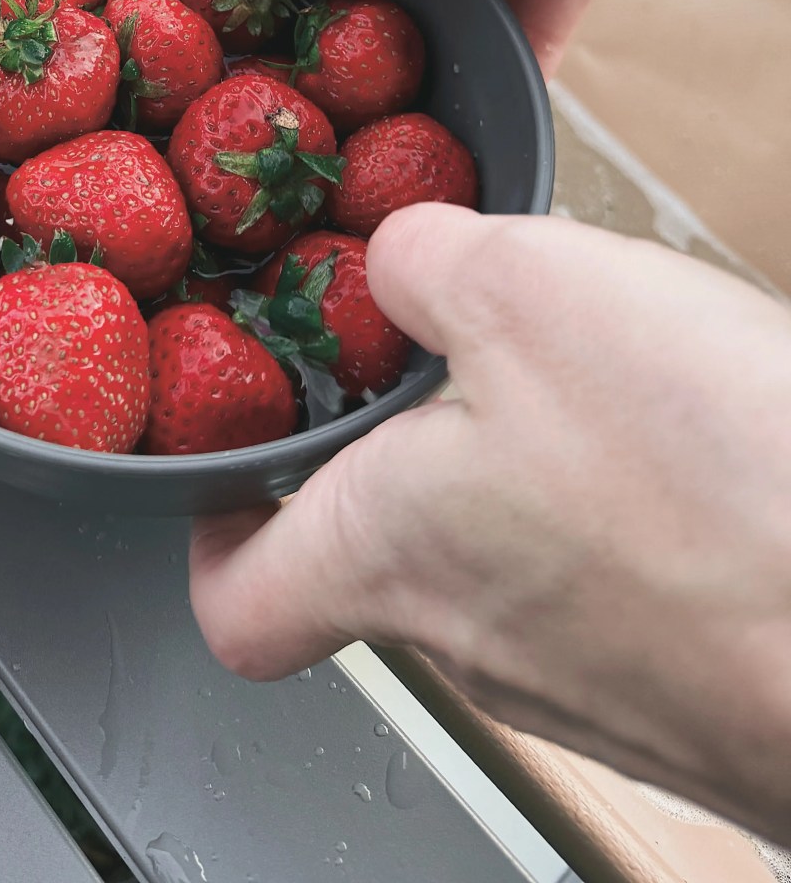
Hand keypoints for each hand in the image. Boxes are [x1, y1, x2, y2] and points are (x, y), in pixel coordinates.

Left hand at [190, 206, 790, 843]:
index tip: (238, 459)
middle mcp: (475, 639)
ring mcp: (590, 674)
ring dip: (533, 458)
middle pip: (382, 551)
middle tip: (449, 349)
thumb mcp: (524, 288)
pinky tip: (690, 431)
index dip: (216, 530)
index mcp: (388, 555)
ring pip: (512, 553)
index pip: (237, 603)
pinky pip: (622, 573)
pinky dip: (634, 498)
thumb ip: (419, 262)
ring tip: (596, 374)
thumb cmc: (716, 490)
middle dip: (405, 442)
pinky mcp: (692, 673)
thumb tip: (390, 258)